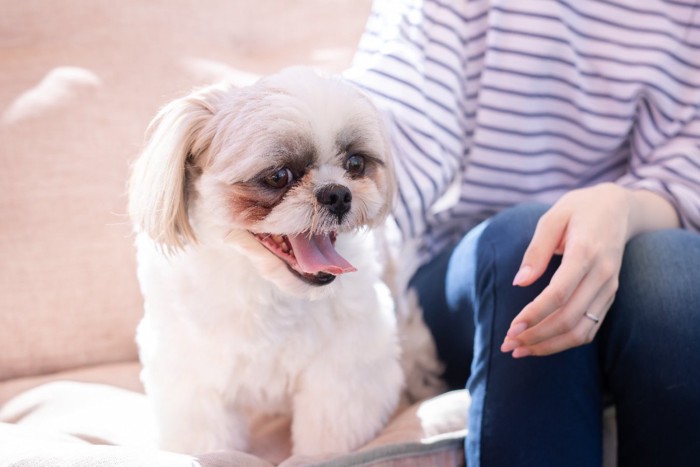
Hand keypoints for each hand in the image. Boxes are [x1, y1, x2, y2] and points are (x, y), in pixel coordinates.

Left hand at [501, 183, 677, 357]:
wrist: (618, 208)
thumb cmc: (578, 210)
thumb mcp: (552, 218)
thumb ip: (535, 250)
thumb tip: (519, 283)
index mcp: (586, 253)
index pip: (560, 293)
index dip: (535, 314)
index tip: (511, 327)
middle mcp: (603, 274)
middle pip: (570, 318)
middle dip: (536, 336)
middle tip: (506, 344)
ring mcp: (609, 288)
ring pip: (582, 330)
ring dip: (549, 345)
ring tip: (519, 350)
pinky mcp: (609, 296)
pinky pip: (590, 328)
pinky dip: (564, 342)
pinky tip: (539, 344)